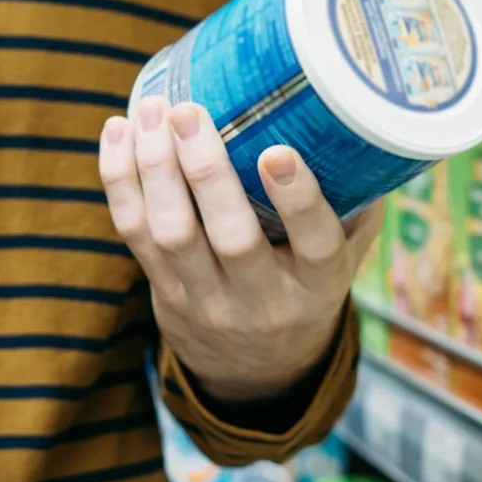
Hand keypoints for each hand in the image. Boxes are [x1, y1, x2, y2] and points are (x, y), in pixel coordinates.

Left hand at [99, 96, 383, 407]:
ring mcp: (206, 300)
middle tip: (189, 111)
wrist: (256, 370)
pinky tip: (118, 132)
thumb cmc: (305, 287)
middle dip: (206, 170)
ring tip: (151, 112)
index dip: (298, 199)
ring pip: (171, 233)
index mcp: (319, 286)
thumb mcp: (345, 261)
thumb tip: (363, 127)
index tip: (277, 152)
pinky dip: (120, 180)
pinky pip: (133, 233)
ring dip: (154, 168)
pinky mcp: (162, 291)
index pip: (315, 245)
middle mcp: (262, 299)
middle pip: (230, 237)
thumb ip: (356, 206)